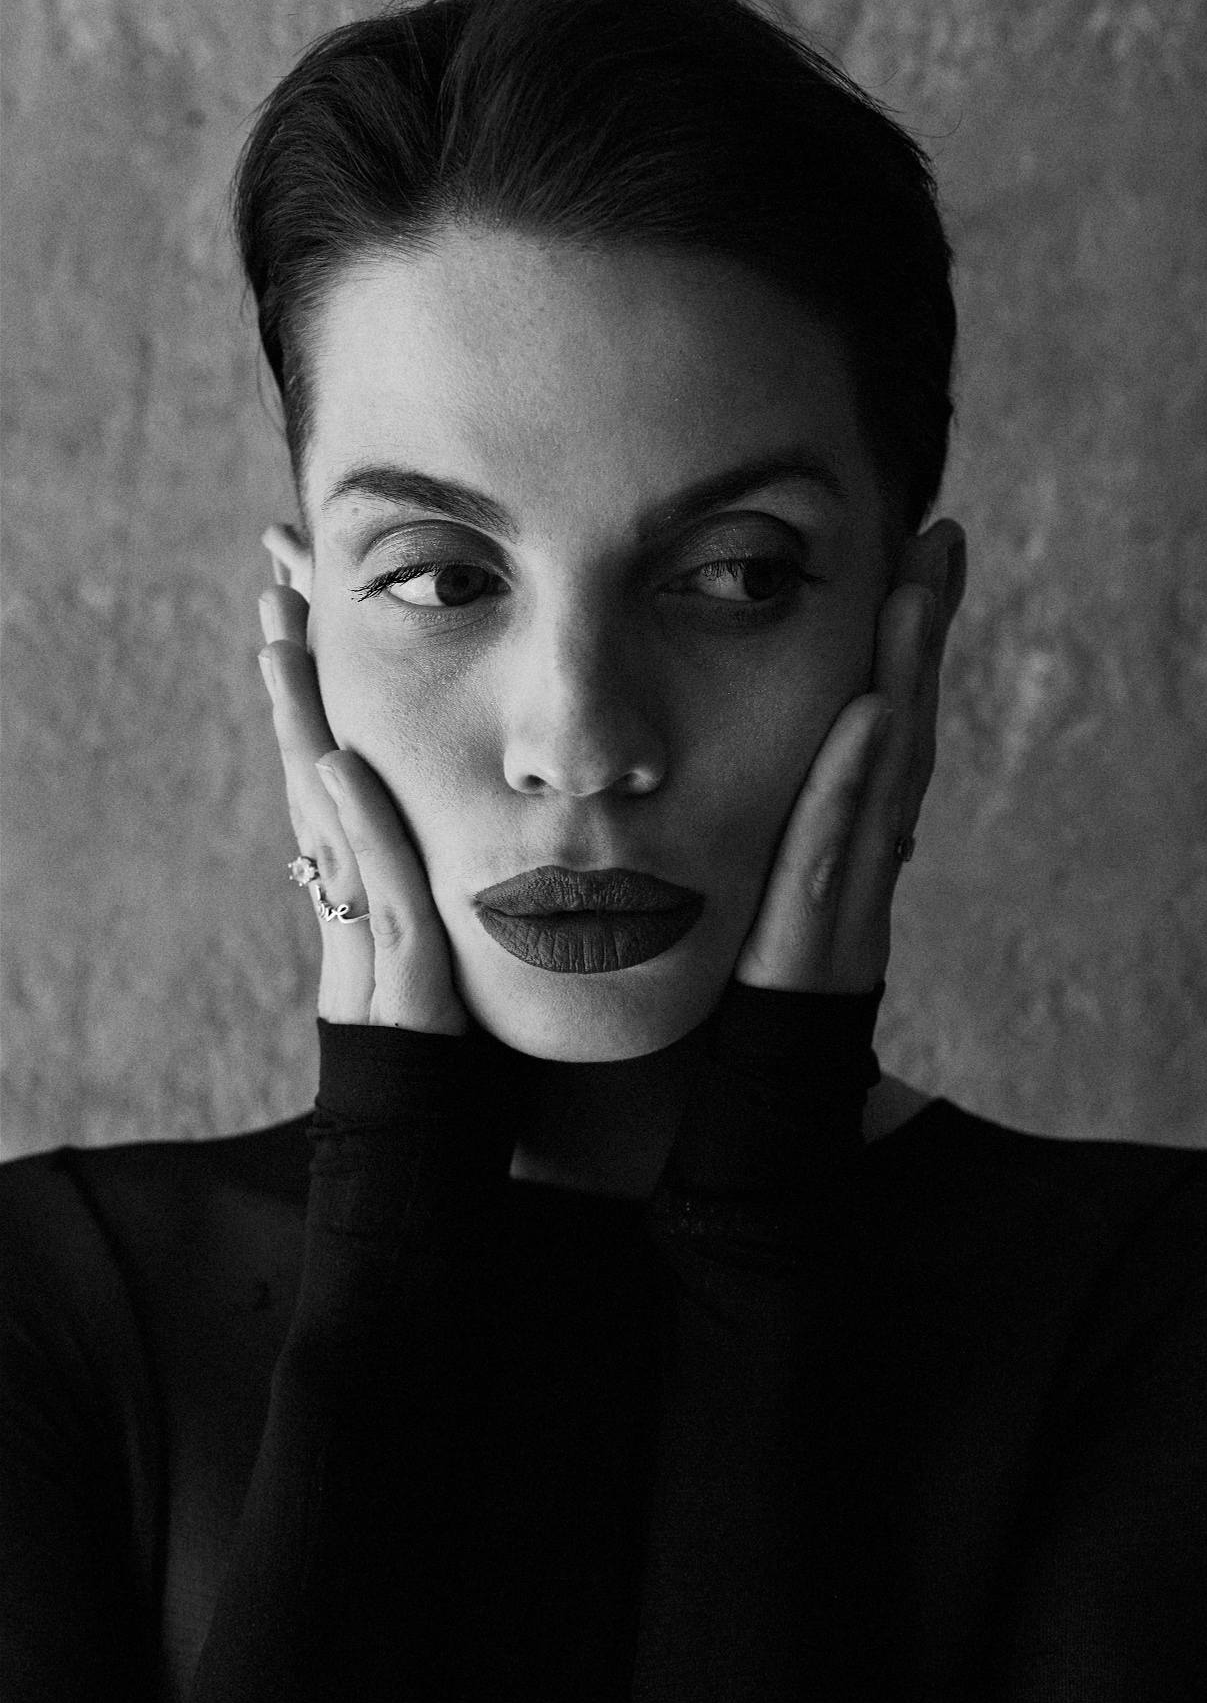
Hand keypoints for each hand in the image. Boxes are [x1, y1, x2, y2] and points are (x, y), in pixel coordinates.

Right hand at [256, 551, 465, 1033]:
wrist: (415, 1120)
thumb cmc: (435, 1026)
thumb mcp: (432, 924)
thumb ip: (420, 866)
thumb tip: (422, 802)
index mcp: (360, 867)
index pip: (329, 758)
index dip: (311, 686)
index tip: (299, 606)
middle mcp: (348, 880)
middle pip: (310, 758)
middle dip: (294, 672)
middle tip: (276, 582)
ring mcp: (361, 915)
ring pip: (322, 803)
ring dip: (302, 717)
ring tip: (283, 636)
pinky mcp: (393, 960)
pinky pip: (370, 879)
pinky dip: (354, 820)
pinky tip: (338, 762)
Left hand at [734, 532, 958, 994]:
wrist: (755, 1109)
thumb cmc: (743, 995)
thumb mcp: (743, 885)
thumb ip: (747, 816)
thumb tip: (745, 740)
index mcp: (839, 836)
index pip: (879, 719)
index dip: (904, 638)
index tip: (917, 546)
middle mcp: (858, 856)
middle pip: (899, 727)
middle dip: (921, 632)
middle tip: (937, 536)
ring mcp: (848, 897)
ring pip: (884, 776)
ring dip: (904, 679)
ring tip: (916, 590)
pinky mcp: (820, 942)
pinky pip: (835, 851)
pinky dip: (854, 783)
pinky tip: (869, 714)